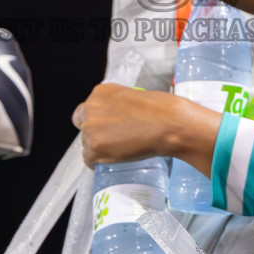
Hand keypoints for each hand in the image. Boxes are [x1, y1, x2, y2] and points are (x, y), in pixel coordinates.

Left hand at [71, 84, 219, 171]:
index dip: (97, 121)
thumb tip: (113, 117)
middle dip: (97, 134)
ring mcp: (90, 128)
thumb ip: (115, 105)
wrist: (168, 123)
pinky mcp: (95, 147)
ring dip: (101, 148)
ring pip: (87, 144)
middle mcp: (90, 107)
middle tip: (116, 139)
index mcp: (100, 92)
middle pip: (84, 127)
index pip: (86, 110)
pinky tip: (117, 157)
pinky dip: (101, 161)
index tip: (106, 127)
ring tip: (123, 147)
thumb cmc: (160, 110)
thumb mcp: (132, 97)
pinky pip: (90, 160)